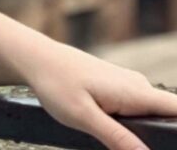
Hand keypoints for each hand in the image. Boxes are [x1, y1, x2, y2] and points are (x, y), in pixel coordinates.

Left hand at [21, 42, 176, 149]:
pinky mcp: (117, 87)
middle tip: (125, 145)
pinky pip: (136, 108)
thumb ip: (117, 137)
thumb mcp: (83, 116)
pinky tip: (117, 133)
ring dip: (144, 132)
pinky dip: (132, 124)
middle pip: (167, 116)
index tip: (171, 144)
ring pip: (150, 114)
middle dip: (162, 138)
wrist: (35, 58)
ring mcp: (128, 85)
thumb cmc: (55, 82)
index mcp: (135, 92)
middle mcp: (137, 85)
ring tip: (118, 141)